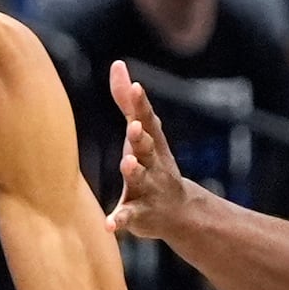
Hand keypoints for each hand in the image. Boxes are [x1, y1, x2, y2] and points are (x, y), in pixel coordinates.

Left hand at [105, 60, 191, 239]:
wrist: (179, 213)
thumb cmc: (153, 164)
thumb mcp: (143, 132)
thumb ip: (127, 102)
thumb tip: (117, 63)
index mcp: (152, 142)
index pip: (147, 120)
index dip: (141, 104)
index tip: (136, 87)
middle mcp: (153, 164)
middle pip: (147, 148)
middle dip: (141, 138)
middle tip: (134, 127)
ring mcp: (148, 189)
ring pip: (140, 179)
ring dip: (135, 171)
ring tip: (128, 164)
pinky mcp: (139, 214)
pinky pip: (129, 217)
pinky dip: (120, 221)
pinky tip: (109, 225)